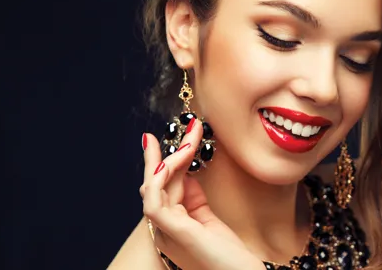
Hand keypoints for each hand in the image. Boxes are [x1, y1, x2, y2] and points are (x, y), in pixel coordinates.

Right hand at [140, 118, 263, 269]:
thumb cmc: (229, 254)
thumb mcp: (208, 219)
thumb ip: (194, 198)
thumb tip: (188, 171)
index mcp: (171, 225)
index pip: (164, 186)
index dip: (169, 161)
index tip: (180, 138)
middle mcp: (162, 228)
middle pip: (156, 183)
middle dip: (166, 153)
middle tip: (187, 127)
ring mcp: (165, 231)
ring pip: (152, 187)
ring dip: (170, 159)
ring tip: (190, 141)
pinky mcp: (173, 232)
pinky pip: (154, 202)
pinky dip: (158, 181)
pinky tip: (169, 163)